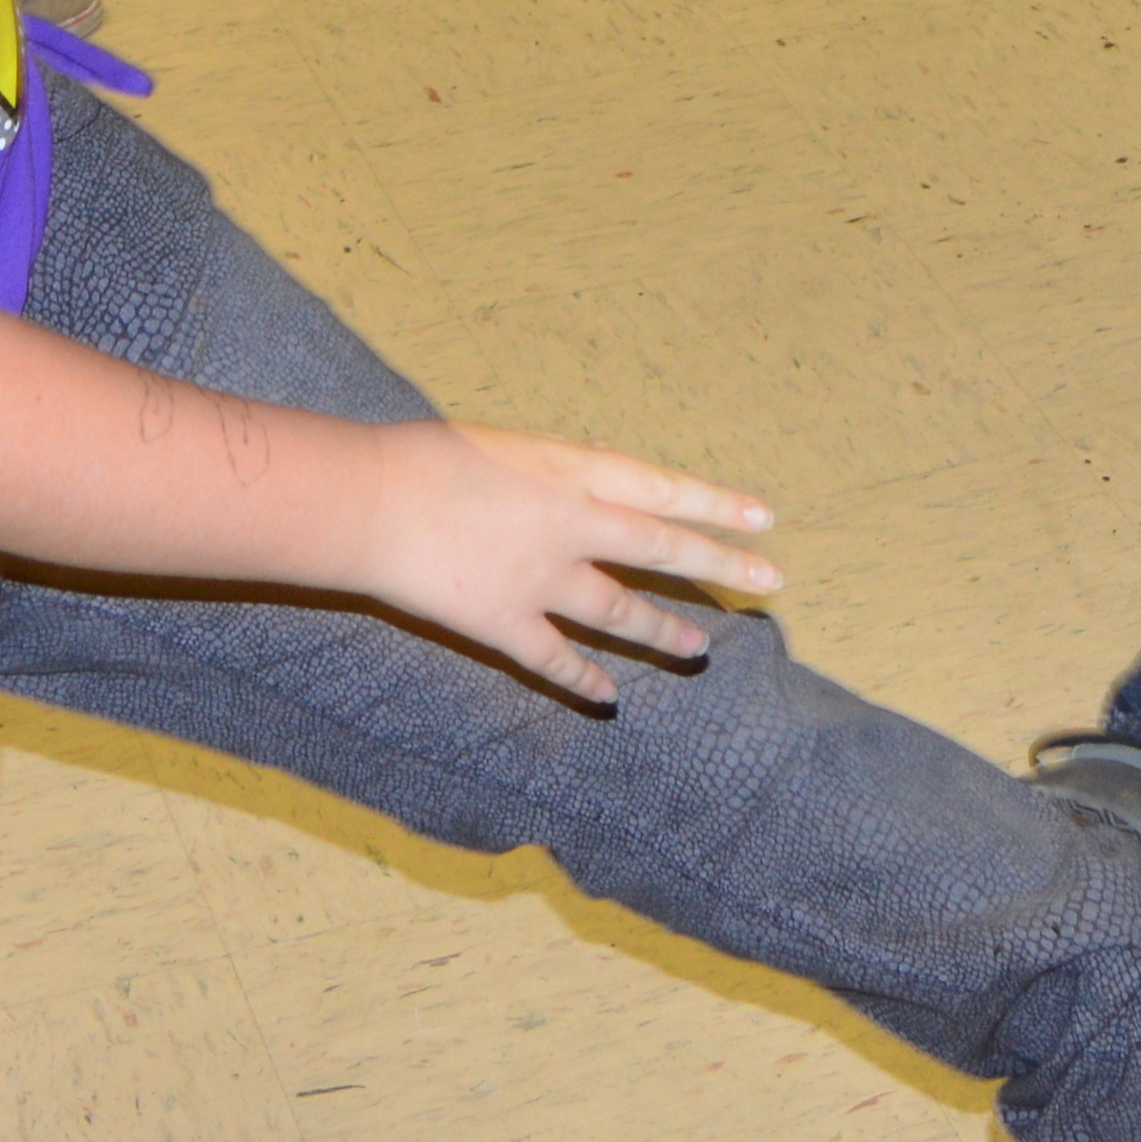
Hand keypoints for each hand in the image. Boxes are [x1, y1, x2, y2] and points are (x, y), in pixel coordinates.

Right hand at [356, 422, 778, 703]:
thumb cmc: (432, 457)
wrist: (370, 501)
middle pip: (664, 550)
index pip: (668, 490)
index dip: (718, 506)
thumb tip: (603, 476)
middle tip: (769, 583)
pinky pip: (555, 660)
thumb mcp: (513, 445)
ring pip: (620, 612)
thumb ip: (563, 471)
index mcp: (576, 473)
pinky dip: (582, 679)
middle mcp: (574, 528)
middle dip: (721, 567)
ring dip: (663, 631)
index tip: (765, 520)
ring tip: (699, 647)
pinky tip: (607, 696)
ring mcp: (543, 581)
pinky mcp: (504, 624)